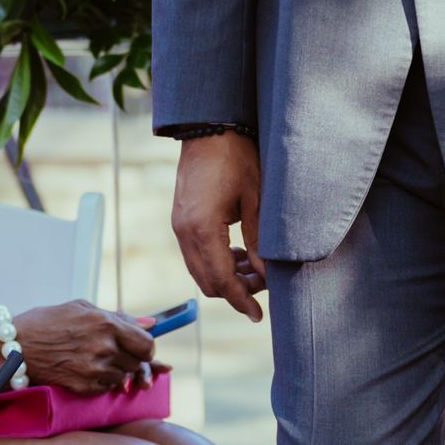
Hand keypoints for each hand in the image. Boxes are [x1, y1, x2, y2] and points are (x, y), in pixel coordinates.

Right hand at [15, 299, 155, 393]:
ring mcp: (94, 369)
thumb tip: (151, 323)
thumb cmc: (46, 323)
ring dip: (115, 370)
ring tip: (93, 358)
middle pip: (137, 362)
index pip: (146, 344)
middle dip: (130, 359)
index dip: (145, 348)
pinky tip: (84, 369)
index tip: (137, 347)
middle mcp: (104, 347)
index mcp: (106, 324)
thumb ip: (119, 316)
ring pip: (123, 376)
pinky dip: (101, 381)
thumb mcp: (81, 308)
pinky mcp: (84, 386)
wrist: (13, 349)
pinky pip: (106, 387)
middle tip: (114, 353)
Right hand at [172, 133, 265, 321]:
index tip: (258, 316)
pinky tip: (238, 251)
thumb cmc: (237, 159)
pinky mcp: (180, 220)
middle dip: (235, 290)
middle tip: (264, 285)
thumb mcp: (256, 201)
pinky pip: (195, 254)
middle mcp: (184, 232)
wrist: (209, 129)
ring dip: (225, 276)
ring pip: (199, 270)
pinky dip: (216, 261)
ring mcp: (178, 226)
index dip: (241, 300)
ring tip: (254, 267)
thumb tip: (265, 276)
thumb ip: (258, 242)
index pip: (221, 280)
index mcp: (202, 229)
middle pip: (207, 281)